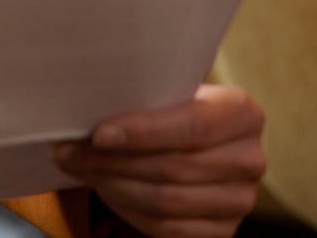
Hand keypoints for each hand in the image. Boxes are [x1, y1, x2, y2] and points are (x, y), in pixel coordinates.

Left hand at [51, 84, 266, 237]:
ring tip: (77, 167)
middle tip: (66, 150)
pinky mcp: (222, 231)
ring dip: (112, 185)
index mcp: (242, 113)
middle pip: (173, 167)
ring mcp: (240, 201)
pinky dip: (126, 209)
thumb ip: (139, 98)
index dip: (143, 133)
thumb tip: (80, 113)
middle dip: (112, 161)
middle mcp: (250, 159)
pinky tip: (102, 189)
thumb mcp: (165, 92)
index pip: (192, 126)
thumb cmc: (169, 109)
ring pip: (165, 201)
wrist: (191, 141)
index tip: (98, 134)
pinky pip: (166, 227)